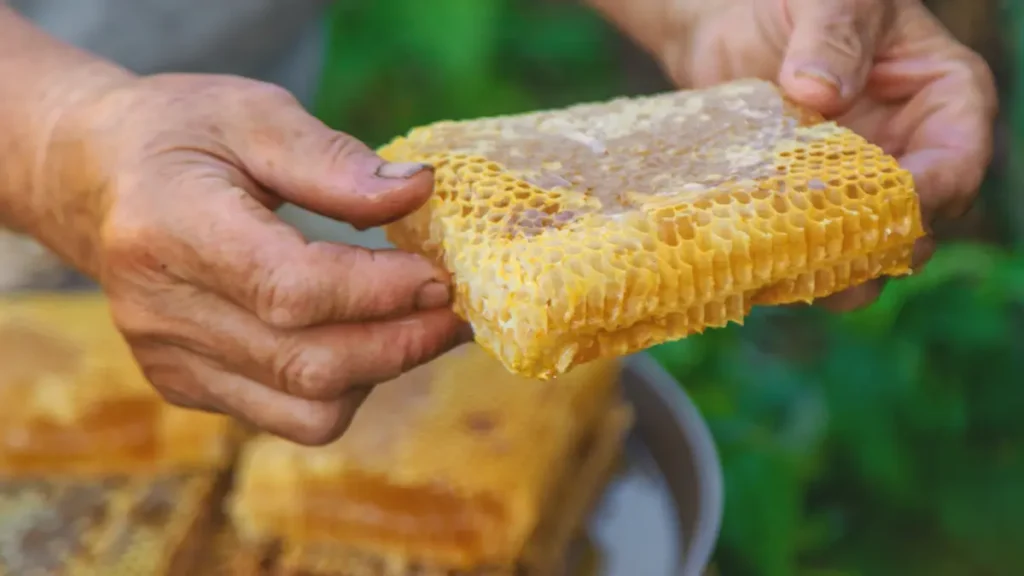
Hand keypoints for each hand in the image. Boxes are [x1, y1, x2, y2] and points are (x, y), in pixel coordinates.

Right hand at [44, 74, 469, 444]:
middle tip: (454, 309)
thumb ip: (333, 159)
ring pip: (306, 408)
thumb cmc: (182, 135)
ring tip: (418, 325)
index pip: (291, 289)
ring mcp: (169, 358)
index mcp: (168, 227)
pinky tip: (364, 339)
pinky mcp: (185, 384)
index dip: (380, 292)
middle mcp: (161, 309)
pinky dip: (344, 388)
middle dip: (402, 343)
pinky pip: (287, 416)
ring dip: (381, 372)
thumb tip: (418, 193)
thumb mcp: (252, 114)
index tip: (441, 276)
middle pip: (308, 364)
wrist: (97, 180)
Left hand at [659, 0, 996, 309]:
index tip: (885, 209)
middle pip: (917, 220)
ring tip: (797, 279)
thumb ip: (833, 36)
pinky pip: (813, 247)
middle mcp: (909, 150)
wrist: (727, 18)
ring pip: (867, 248)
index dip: (930, 192)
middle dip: (880, 245)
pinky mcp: (810, 203)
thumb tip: (819, 93)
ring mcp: (859, 184)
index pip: (958, 158)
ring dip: (837, 272)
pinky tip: (762, 275)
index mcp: (944, 98)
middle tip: (834, 260)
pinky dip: (793, 265)